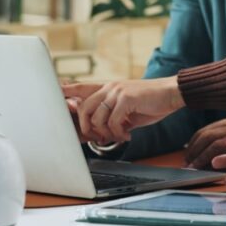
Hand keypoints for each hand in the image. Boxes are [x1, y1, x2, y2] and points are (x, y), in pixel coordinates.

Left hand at [62, 78, 184, 144]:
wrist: (171, 94)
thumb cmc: (151, 103)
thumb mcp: (128, 110)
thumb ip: (113, 117)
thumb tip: (100, 134)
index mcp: (108, 87)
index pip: (81, 87)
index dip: (66, 91)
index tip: (54, 94)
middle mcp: (110, 87)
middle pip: (84, 107)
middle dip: (88, 128)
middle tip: (100, 138)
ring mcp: (117, 91)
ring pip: (97, 116)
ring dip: (106, 133)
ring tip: (119, 137)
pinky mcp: (127, 98)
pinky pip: (113, 121)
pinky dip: (118, 133)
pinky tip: (127, 136)